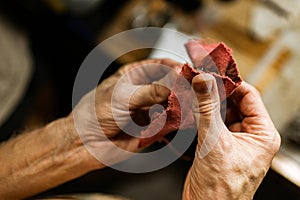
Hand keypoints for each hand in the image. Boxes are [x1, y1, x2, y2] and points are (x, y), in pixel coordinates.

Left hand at [70, 59, 180, 166]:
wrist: (85, 143)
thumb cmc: (94, 113)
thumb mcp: (122, 96)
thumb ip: (150, 92)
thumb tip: (174, 87)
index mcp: (134, 75)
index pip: (160, 65)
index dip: (174, 67)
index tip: (186, 72)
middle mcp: (144, 91)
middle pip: (170, 85)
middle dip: (181, 88)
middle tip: (191, 92)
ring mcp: (149, 109)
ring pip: (172, 105)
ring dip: (182, 107)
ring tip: (189, 109)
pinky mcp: (152, 127)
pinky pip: (169, 124)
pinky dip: (177, 124)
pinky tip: (182, 123)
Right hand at [183, 74, 280, 198]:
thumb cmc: (221, 188)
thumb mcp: (215, 141)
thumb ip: (208, 108)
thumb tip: (204, 81)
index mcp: (262, 134)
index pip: (249, 96)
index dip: (231, 82)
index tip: (213, 72)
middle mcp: (250, 136)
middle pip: (234, 103)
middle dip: (216, 92)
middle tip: (199, 80)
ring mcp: (234, 140)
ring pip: (222, 112)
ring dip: (207, 103)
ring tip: (192, 91)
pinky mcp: (219, 145)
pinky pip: (212, 123)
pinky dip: (201, 115)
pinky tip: (190, 108)